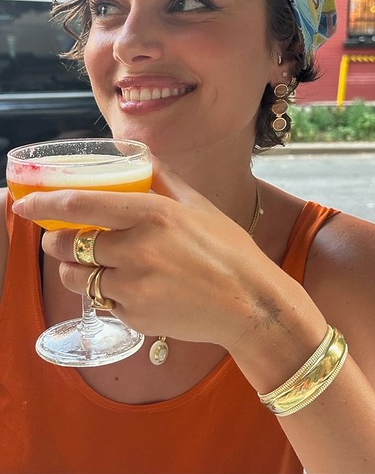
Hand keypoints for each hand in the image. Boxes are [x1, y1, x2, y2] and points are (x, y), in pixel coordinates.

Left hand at [12, 160, 276, 348]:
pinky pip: (103, 303)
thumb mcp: (199, 206)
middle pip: (68, 246)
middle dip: (57, 242)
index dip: (46, 204)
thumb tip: (140, 157)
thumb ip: (164, 180)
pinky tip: (134, 289)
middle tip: (64, 239)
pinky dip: (107, 295)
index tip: (26, 204)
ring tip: (98, 266)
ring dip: (77, 271)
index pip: (82, 205)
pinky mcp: (134, 317)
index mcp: (152, 214)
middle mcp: (137, 249)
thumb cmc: (228, 250)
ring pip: (78, 279)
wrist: (249, 303)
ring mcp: (133, 287)